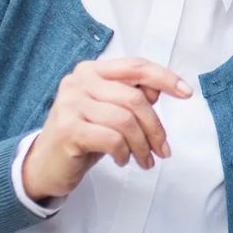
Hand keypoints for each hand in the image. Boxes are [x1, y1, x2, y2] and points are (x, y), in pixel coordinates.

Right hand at [22, 57, 190, 201]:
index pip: (136, 66)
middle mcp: (79, 81)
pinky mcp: (68, 129)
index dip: (165, 77)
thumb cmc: (83, 136)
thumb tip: (159, 87)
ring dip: (142, 145)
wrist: (45, 165)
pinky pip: (112, 138)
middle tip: (163, 150)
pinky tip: (123, 160)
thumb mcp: (110, 112)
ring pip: (126, 120)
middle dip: (155, 128)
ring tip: (144, 160)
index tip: (187, 93)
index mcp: (91, 70)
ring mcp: (71, 103)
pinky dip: (125, 152)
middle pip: (135, 98)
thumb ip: (132, 95)